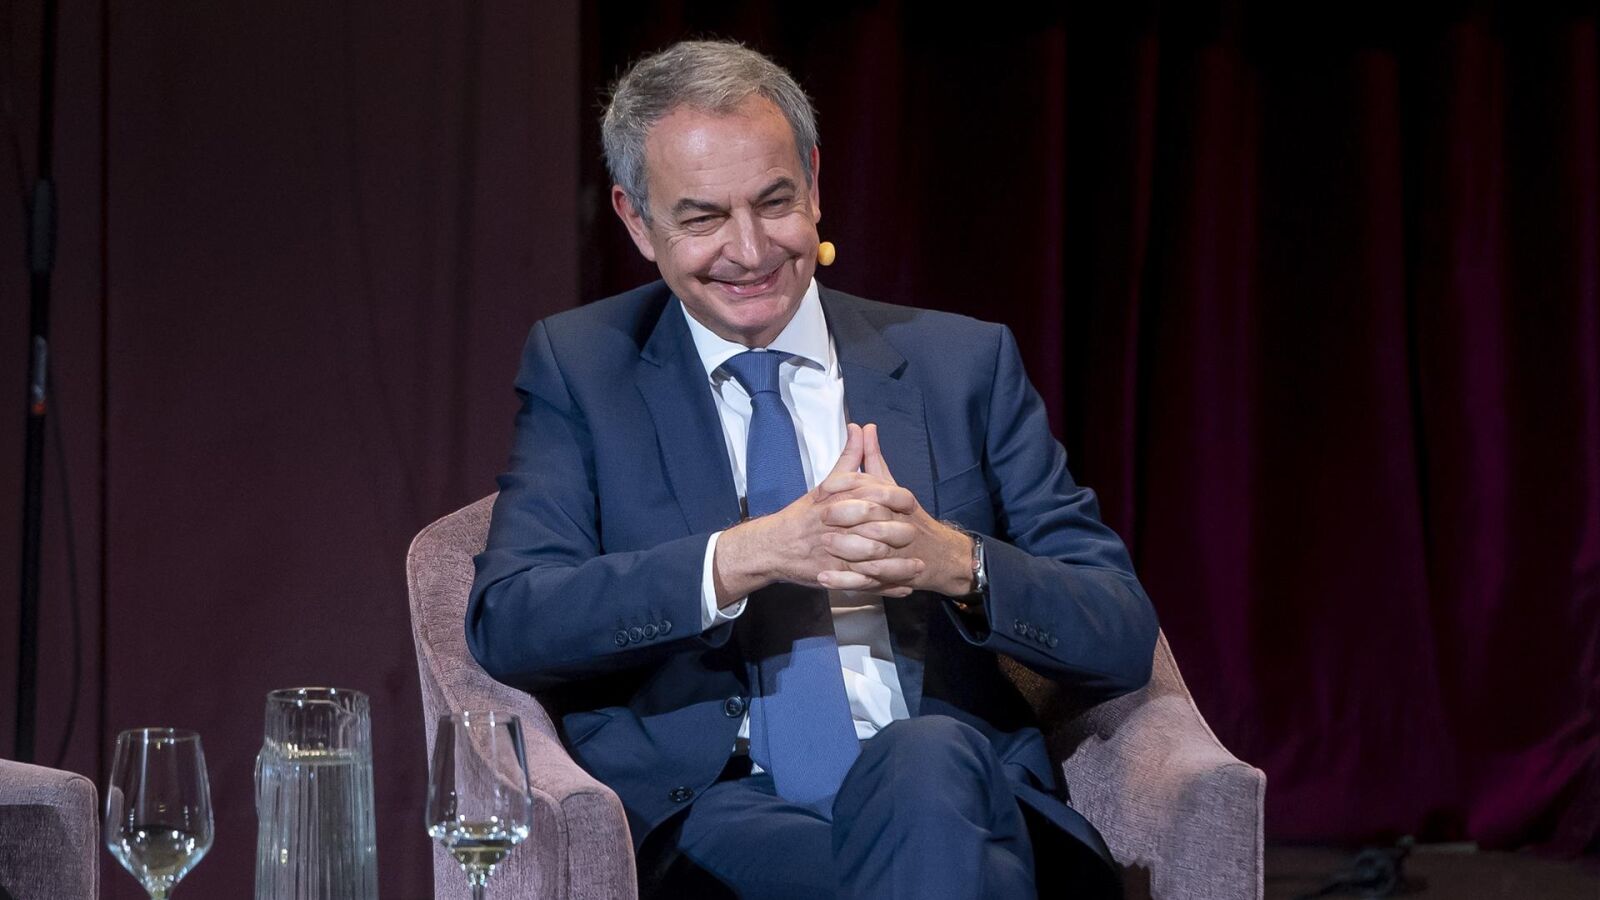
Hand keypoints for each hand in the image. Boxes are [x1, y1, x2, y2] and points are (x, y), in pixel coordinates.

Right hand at [712, 423, 907, 602]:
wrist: (773, 546)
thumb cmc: (803, 515)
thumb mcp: (826, 484)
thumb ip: (849, 458)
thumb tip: (860, 427)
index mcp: (835, 500)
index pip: (869, 496)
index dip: (894, 499)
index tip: (911, 502)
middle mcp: (834, 525)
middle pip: (872, 527)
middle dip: (898, 533)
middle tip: (917, 534)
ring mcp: (832, 551)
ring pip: (869, 558)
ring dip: (896, 565)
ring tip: (918, 565)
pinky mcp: (831, 573)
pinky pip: (861, 581)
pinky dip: (883, 586)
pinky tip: (903, 587)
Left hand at [815, 424, 975, 597]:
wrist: (942, 557)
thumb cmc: (911, 519)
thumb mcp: (892, 486)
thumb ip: (873, 459)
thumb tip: (863, 427)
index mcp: (901, 500)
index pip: (877, 489)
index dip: (849, 487)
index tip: (825, 488)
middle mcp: (902, 525)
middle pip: (876, 519)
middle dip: (847, 518)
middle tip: (822, 518)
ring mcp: (900, 554)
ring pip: (873, 552)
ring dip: (847, 551)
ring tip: (823, 549)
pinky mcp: (895, 578)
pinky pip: (868, 581)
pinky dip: (845, 582)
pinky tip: (825, 578)